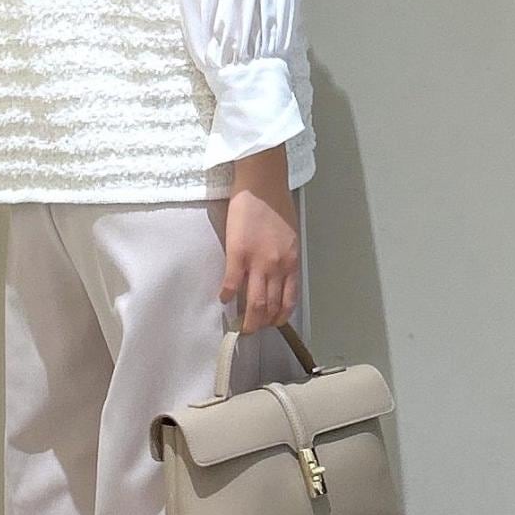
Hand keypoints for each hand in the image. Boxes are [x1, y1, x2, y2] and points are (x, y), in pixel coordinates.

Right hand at [219, 143, 298, 332]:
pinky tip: (223, 299)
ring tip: (240, 324)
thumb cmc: (277, 205)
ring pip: (253, 302)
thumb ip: (285, 258)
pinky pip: (232, 283)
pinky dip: (227, 295)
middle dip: (261, 324)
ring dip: (246, 318)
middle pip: (269, 306)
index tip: (272, 324)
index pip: (288, 300)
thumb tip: (277, 275)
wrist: (263, 184)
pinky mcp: (238, 254)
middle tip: (252, 330)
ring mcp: (258, 262)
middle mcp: (277, 267)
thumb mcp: (291, 236)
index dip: (279, 317)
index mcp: (292, 263)